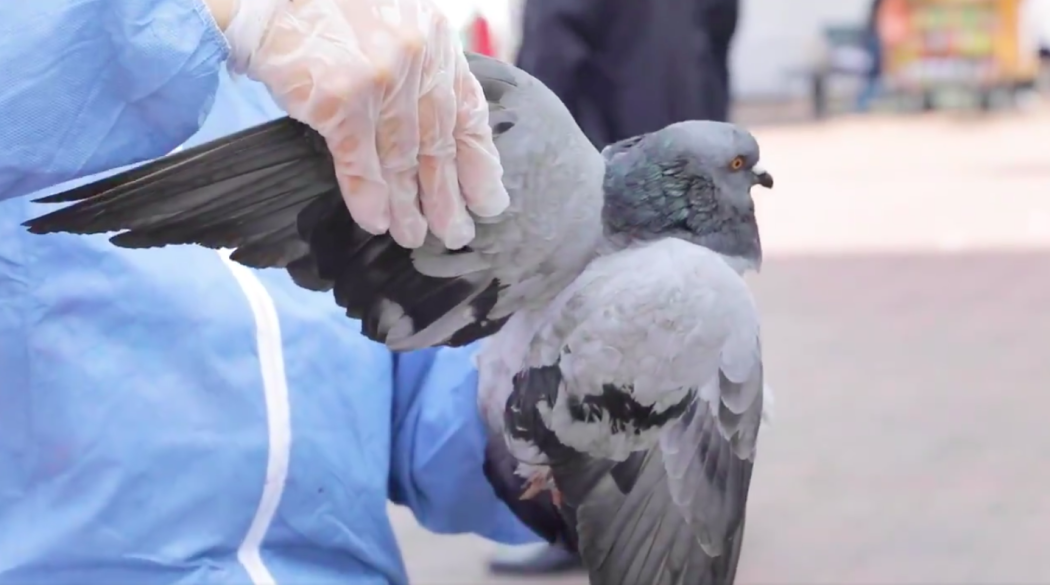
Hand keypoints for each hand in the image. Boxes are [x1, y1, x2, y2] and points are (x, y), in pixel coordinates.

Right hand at [217, 0, 509, 248]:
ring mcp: (381, 80)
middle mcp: (417, 60)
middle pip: (439, 144)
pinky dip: (368, 197)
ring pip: (402, 159)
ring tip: (414, 235)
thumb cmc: (328, 12)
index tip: (488, 199)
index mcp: (436, 42)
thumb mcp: (395, 25)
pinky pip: (360, 162)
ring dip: (408, 206)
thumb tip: (439, 133)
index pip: (469, 113)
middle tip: (456, 233)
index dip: (479, 163)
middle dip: (448, 196)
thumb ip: (422, 68)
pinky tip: (376, 222)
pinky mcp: (340, 101)